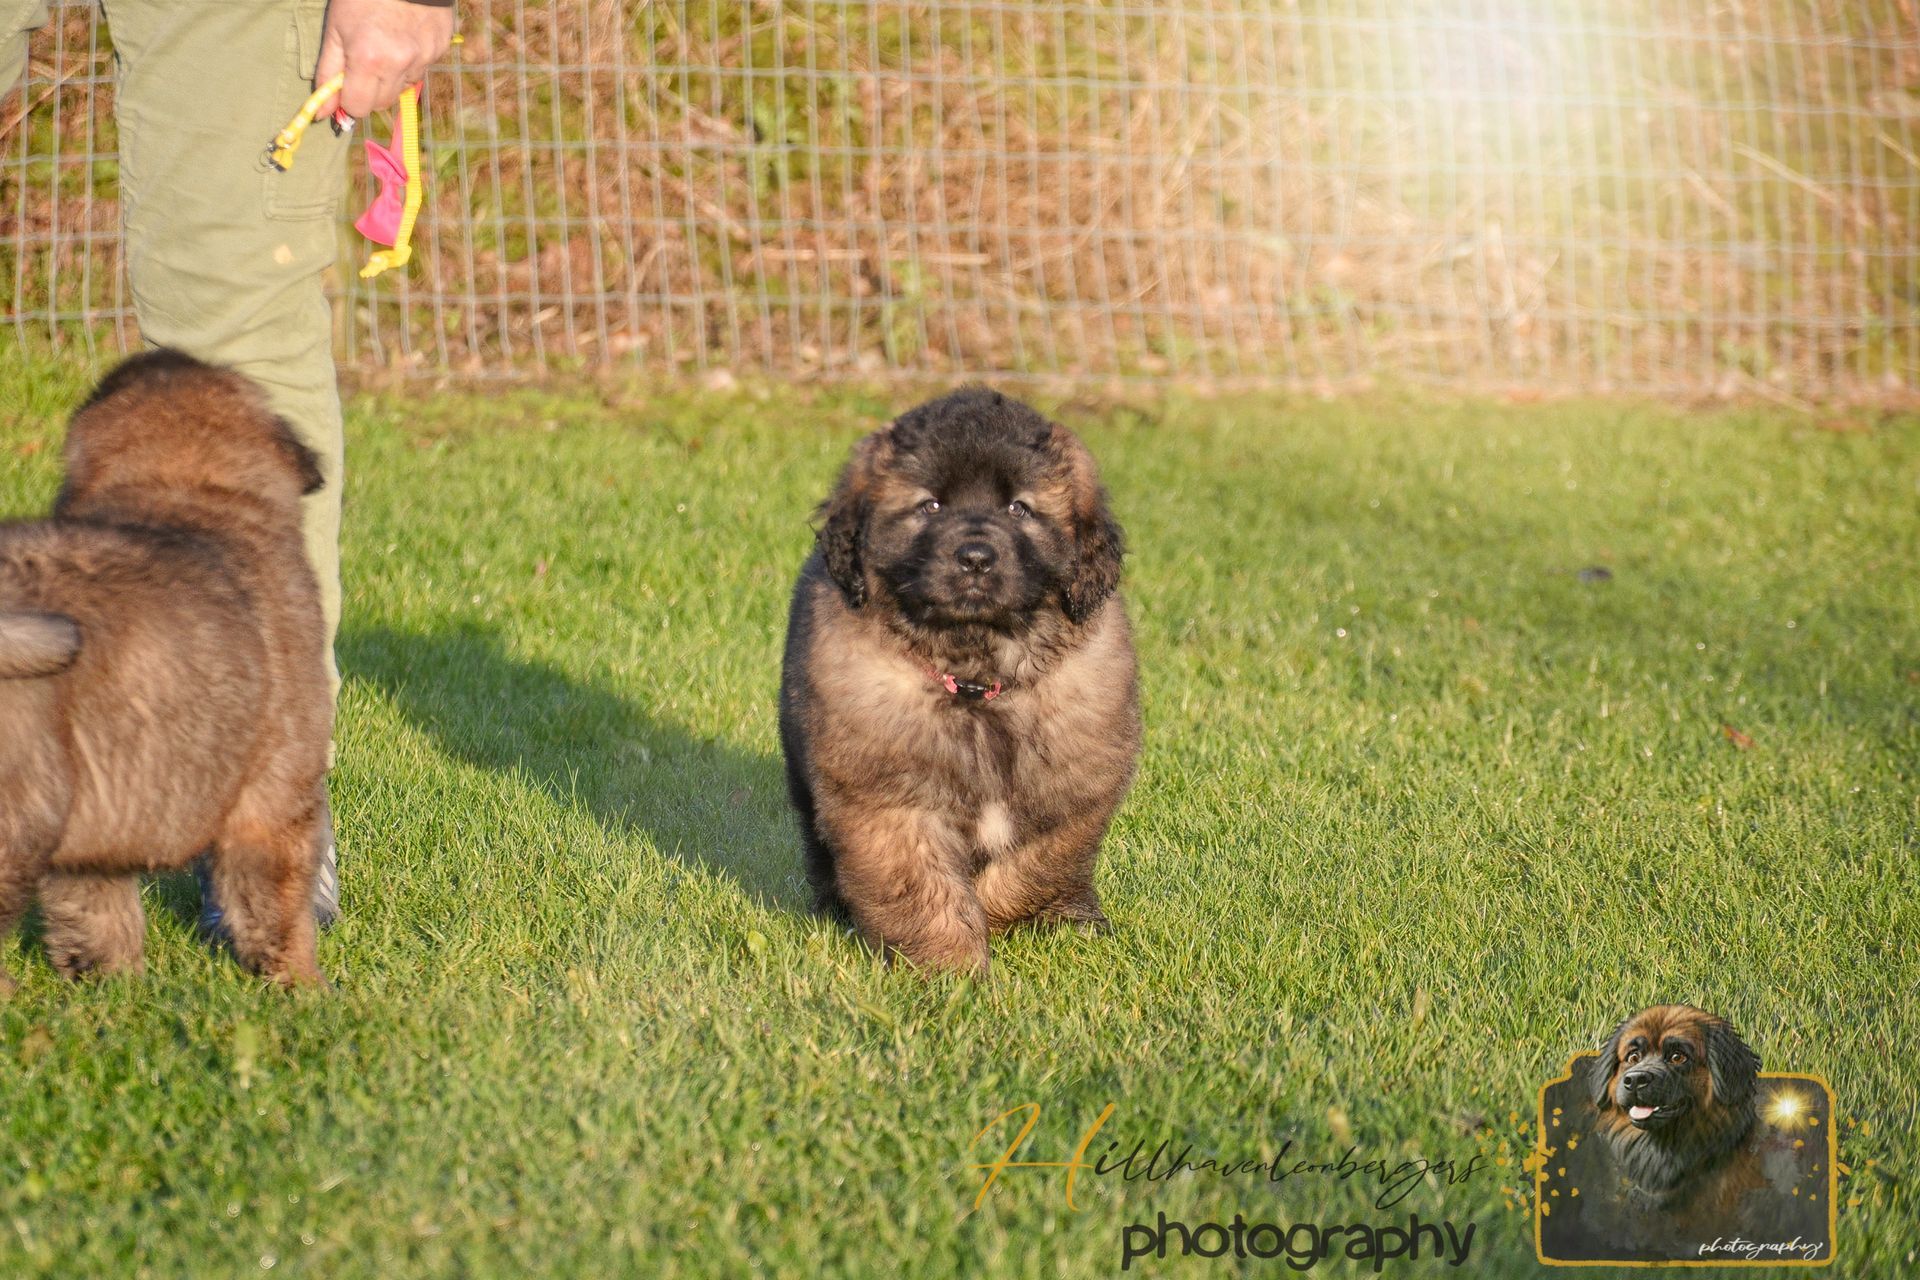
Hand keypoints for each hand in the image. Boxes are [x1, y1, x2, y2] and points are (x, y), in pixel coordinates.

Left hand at [314, 0, 454, 119]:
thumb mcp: (335, 29)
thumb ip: (328, 73)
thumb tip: (323, 113)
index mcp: (368, 59)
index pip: (359, 108)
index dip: (349, 100)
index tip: (345, 87)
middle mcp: (399, 64)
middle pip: (382, 104)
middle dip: (369, 91)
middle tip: (363, 64)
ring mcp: (423, 58)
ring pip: (402, 88)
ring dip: (390, 77)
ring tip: (385, 46)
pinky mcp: (439, 50)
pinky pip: (420, 71)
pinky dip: (409, 63)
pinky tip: (403, 39)